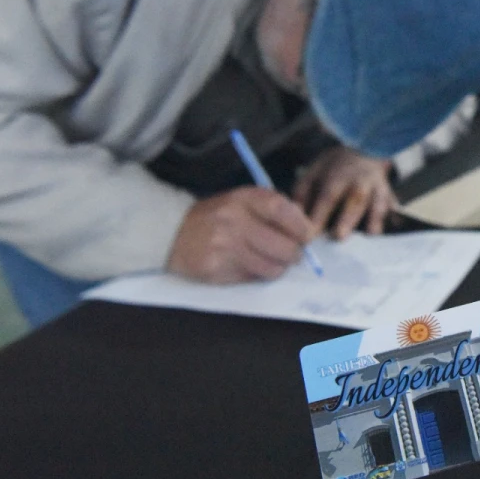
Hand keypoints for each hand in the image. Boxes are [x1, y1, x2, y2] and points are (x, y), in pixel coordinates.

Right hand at [167, 187, 314, 282]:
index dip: (301, 227)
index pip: (282, 211)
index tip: (306, 236)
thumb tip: (307, 229)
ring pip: (272, 268)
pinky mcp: (216, 271)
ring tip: (271, 260)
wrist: (172, 232)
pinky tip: (248, 264)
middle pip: (283, 246)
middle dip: (294, 254)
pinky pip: (252, 279)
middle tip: (292, 254)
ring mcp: (224, 248)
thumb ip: (274, 209)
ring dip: (278, 268)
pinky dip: (257, 275)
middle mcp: (233, 221)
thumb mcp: (242, 201)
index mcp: (242, 199)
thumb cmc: (216, 216)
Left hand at [293, 146, 395, 239]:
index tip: (310, 236)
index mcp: (337, 176)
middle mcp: (359, 182)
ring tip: (372, 234)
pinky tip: (395, 226)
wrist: (364, 148)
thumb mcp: (313, 172)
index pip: (327, 197)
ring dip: (375, 219)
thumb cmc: (335, 166)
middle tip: (339, 236)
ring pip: (378, 203)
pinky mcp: (390, 196)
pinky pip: (394, 206)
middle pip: (354, 200)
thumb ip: (303, 194)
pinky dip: (394, 216)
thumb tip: (296, 218)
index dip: (319, 216)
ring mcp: (378, 189)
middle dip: (348, 218)